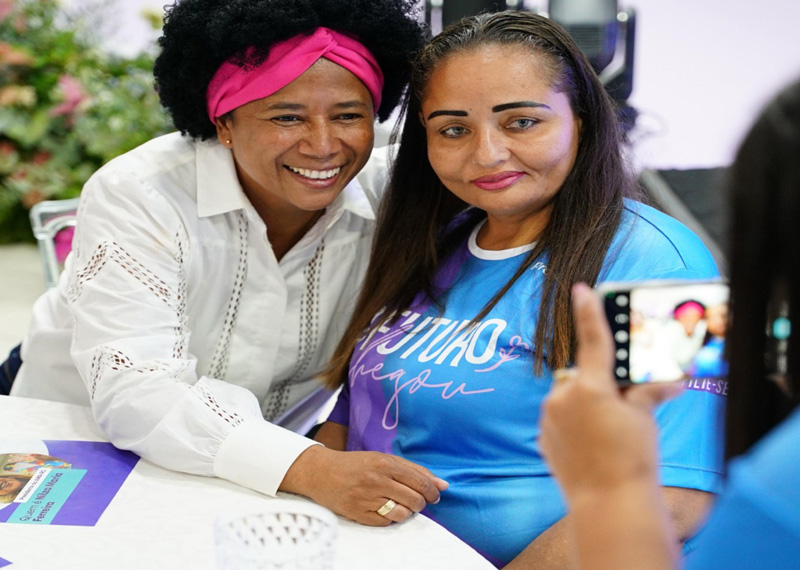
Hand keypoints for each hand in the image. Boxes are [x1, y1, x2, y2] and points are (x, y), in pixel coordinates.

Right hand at [280, 445, 448, 525]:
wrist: (321, 472)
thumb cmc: (356, 464)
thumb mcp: (384, 459)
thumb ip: (414, 470)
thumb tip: (443, 485)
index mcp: (385, 463)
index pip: (420, 482)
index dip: (433, 492)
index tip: (435, 495)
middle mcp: (376, 479)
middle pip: (415, 499)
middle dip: (421, 503)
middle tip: (417, 501)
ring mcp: (366, 497)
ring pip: (402, 513)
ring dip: (407, 512)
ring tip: (400, 505)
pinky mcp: (357, 513)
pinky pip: (385, 522)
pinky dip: (390, 518)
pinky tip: (384, 509)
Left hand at [540, 283, 684, 501]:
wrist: (609, 504)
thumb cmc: (633, 459)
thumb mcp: (644, 419)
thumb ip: (647, 392)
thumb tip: (671, 378)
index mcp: (590, 387)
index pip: (593, 340)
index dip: (589, 312)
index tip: (581, 289)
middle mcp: (563, 397)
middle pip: (581, 375)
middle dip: (597, 384)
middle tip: (617, 406)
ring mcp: (549, 418)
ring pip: (568, 397)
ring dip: (584, 405)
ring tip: (605, 434)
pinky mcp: (542, 437)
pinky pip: (558, 419)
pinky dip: (573, 424)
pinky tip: (590, 445)